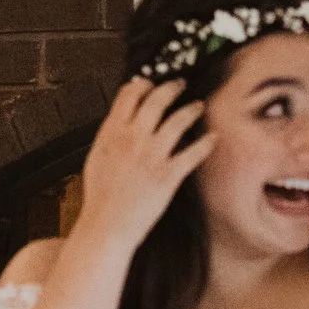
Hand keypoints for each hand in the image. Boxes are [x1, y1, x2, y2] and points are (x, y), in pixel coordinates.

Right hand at [76, 78, 213, 251]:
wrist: (106, 225)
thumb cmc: (100, 198)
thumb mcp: (96, 158)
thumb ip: (109, 137)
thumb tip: (118, 124)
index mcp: (112, 133)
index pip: (128, 95)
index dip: (141, 84)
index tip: (148, 83)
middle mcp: (133, 139)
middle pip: (156, 100)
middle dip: (171, 88)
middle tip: (179, 85)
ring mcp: (152, 155)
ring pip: (178, 120)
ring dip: (191, 109)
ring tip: (198, 106)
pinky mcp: (168, 174)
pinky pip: (193, 153)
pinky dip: (206, 143)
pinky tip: (212, 138)